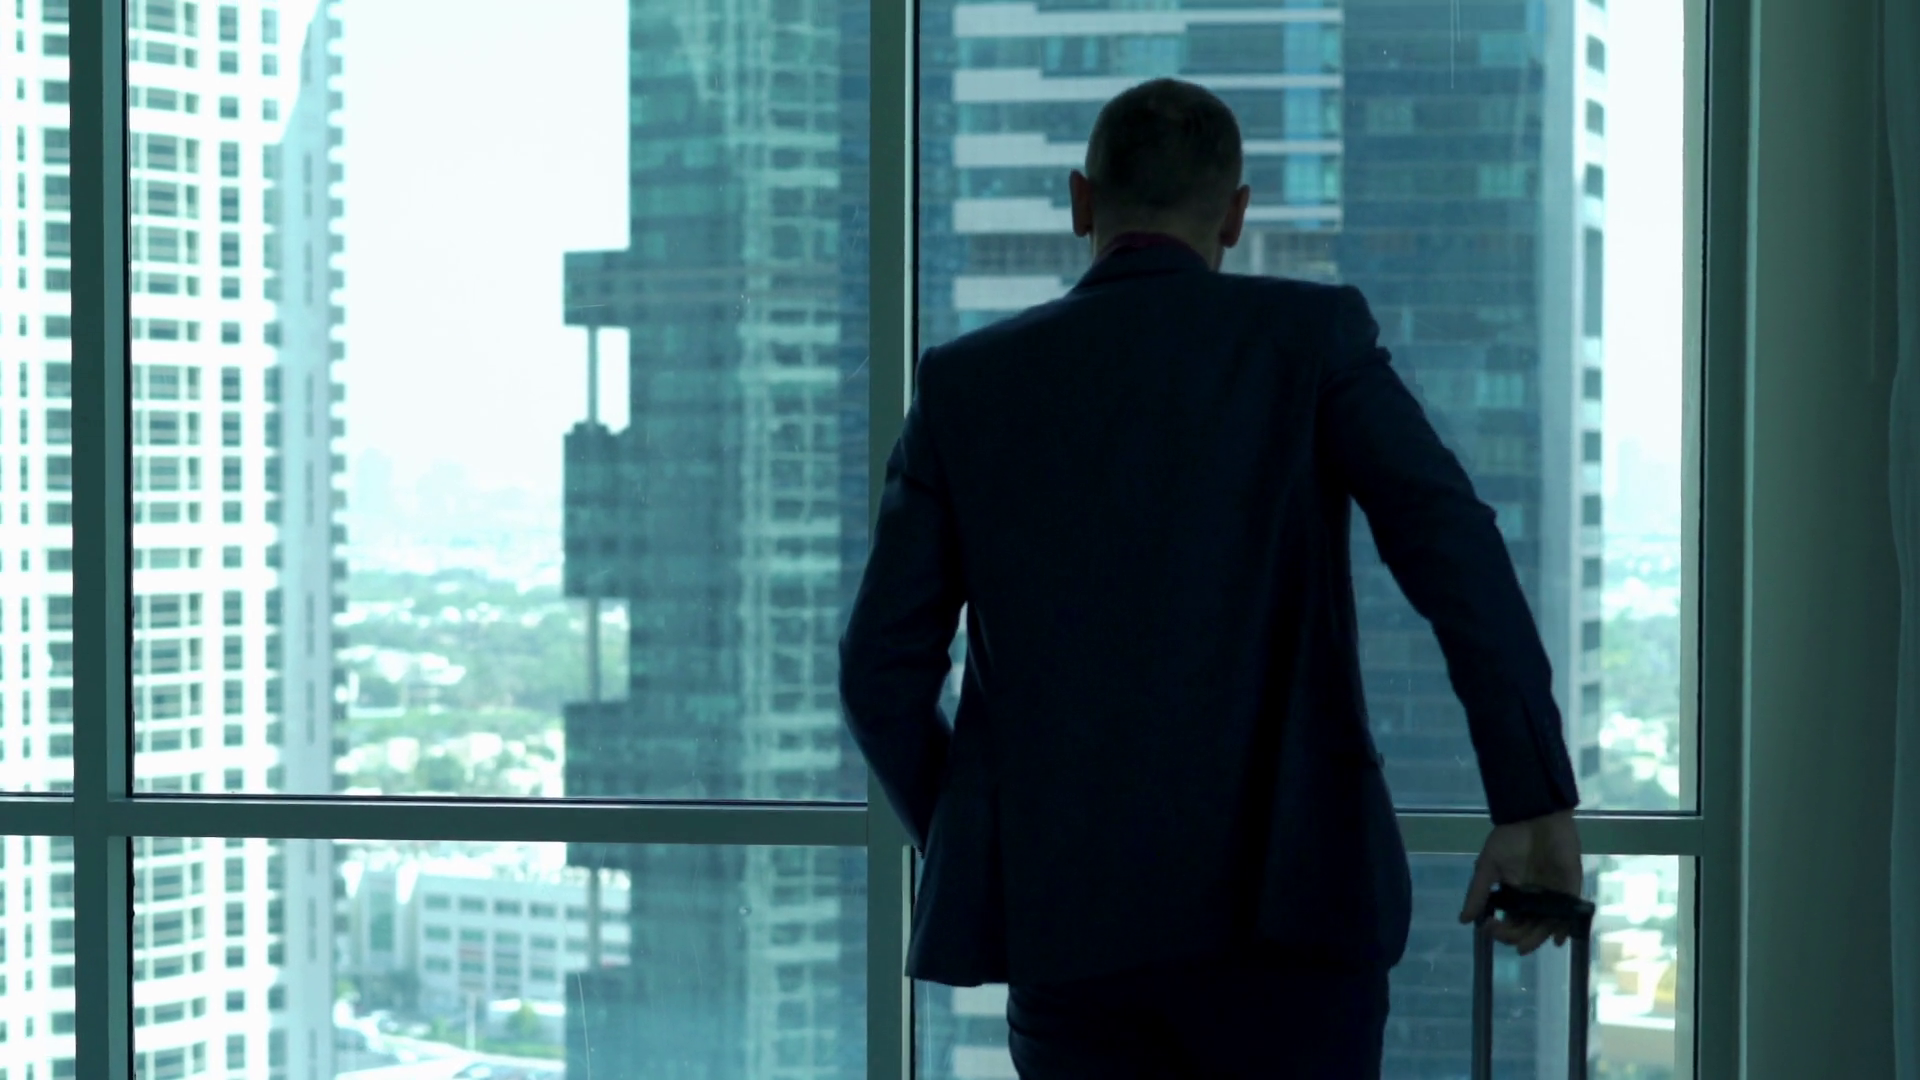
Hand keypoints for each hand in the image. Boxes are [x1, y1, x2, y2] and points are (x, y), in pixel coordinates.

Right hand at [1458, 809, 1584, 955]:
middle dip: (1520, 939)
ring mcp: (1554, 894)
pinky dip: (1564, 927)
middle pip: (1529, 928)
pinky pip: (1569, 912)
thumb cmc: (1510, 839)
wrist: (1535, 817)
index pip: (1509, 921)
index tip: (1489, 928)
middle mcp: (1536, 899)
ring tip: (1528, 945)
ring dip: (1538, 938)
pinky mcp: (1571, 887)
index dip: (1500, 930)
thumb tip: (1463, 920)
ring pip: (1547, 924)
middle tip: (1513, 943)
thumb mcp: (1488, 865)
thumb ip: (1478, 892)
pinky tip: (1556, 938)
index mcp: (1516, 895)